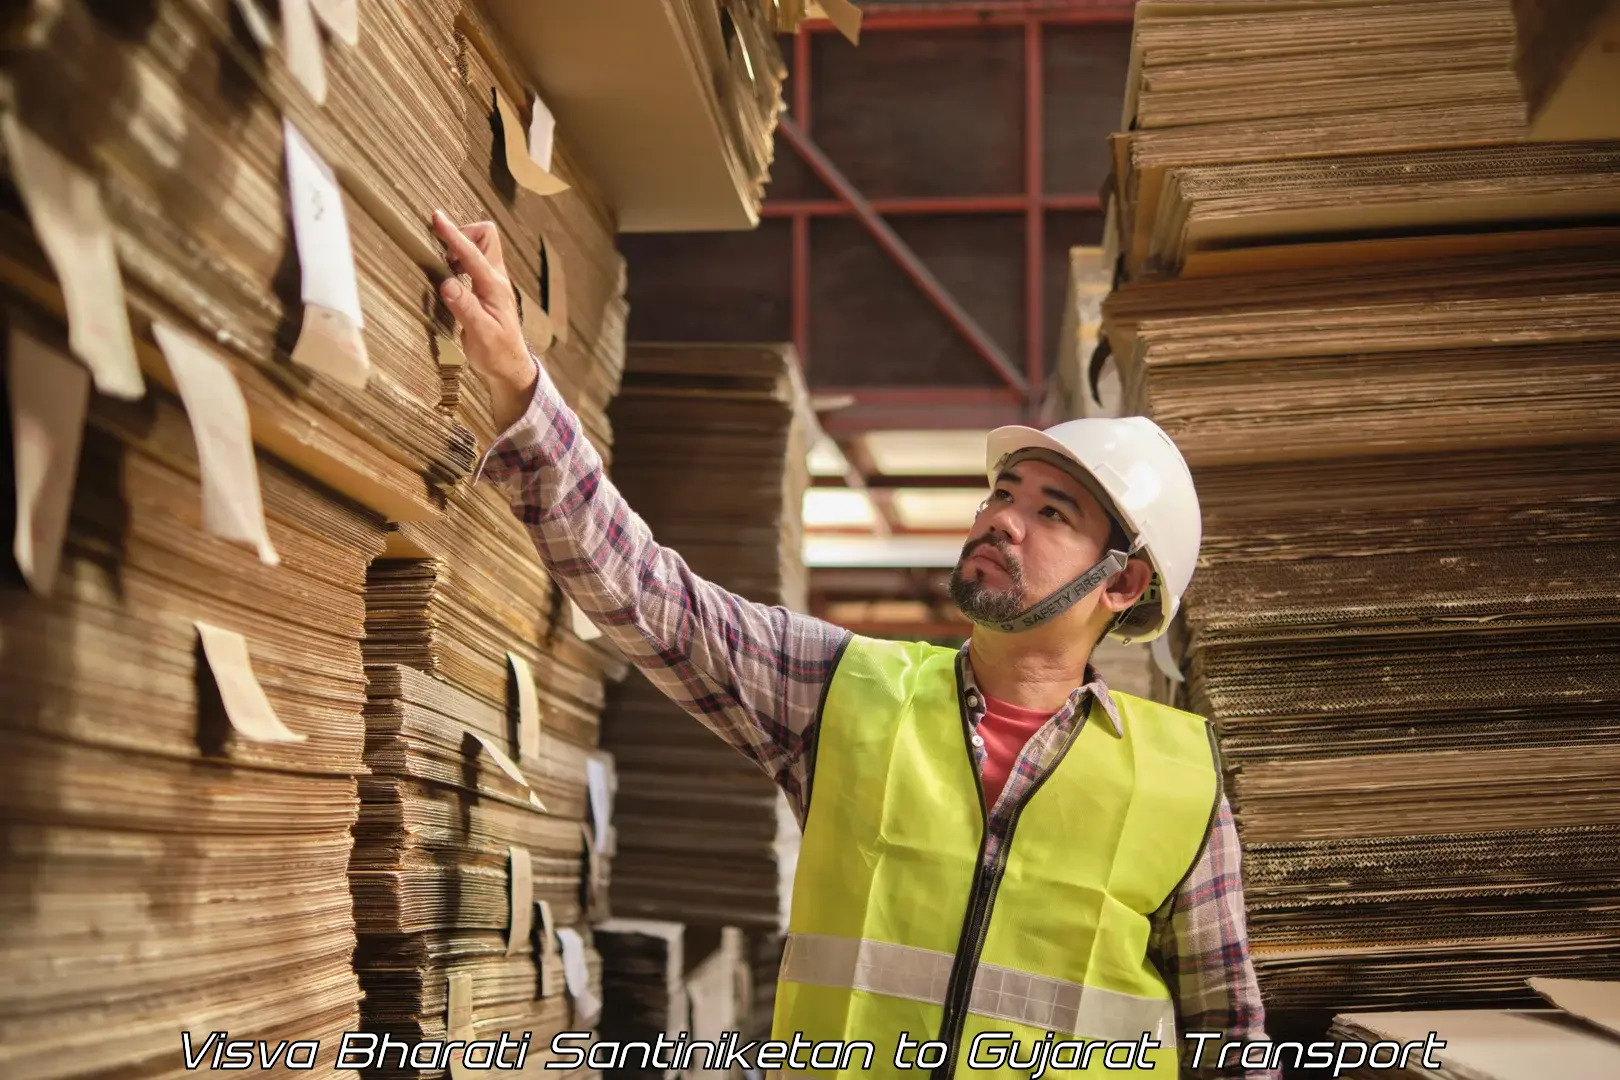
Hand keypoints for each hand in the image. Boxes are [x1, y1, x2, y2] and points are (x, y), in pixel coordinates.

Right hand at [431, 209, 537, 432]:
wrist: (510, 367)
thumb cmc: (496, 353)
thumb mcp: (480, 334)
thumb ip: (465, 307)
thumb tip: (447, 282)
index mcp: (494, 286)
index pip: (473, 253)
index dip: (454, 234)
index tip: (437, 218)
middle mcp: (496, 279)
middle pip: (485, 237)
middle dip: (462, 233)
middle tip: (441, 250)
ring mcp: (493, 282)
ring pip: (481, 247)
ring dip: (461, 246)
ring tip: (442, 262)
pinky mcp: (486, 289)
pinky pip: (474, 261)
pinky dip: (460, 259)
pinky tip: (448, 274)